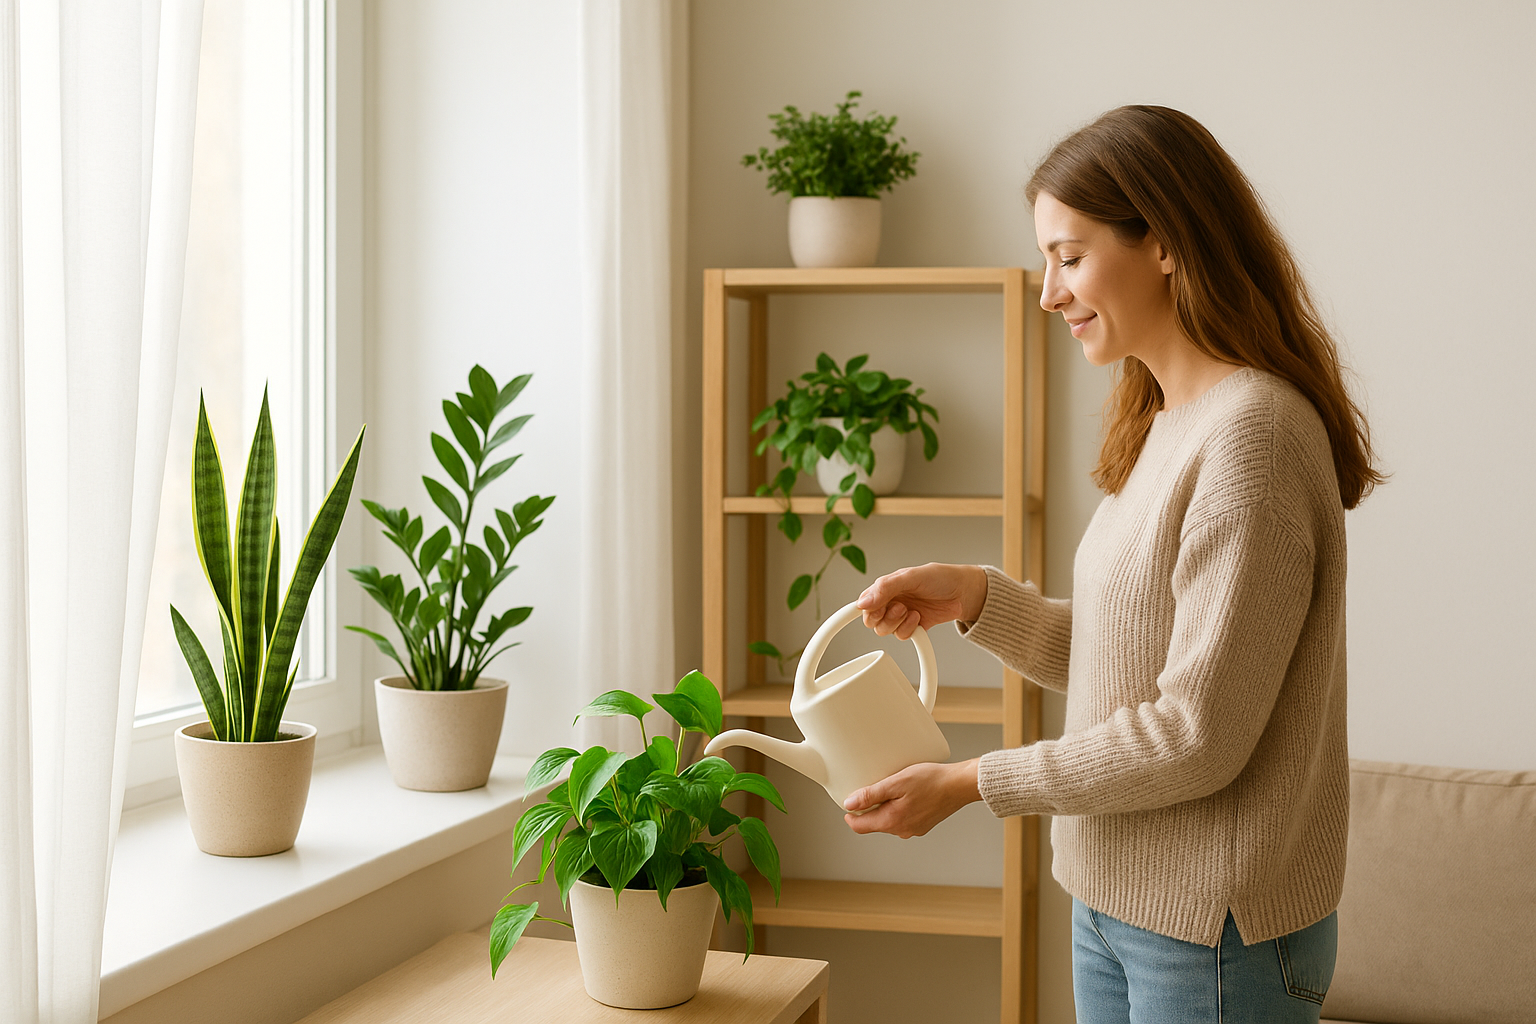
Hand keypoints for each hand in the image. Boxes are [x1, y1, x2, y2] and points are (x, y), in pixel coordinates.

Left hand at [842, 759, 981, 838]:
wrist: (960, 785)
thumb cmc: (930, 780)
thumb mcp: (896, 782)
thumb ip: (871, 794)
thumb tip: (849, 804)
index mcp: (892, 821)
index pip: (860, 826)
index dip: (850, 816)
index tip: (848, 804)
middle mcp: (902, 830)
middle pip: (875, 823)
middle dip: (868, 809)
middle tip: (869, 788)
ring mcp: (914, 829)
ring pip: (889, 821)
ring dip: (885, 808)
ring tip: (889, 788)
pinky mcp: (924, 824)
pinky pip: (903, 818)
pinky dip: (899, 808)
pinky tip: (906, 794)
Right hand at [855, 563, 986, 639]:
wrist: (964, 592)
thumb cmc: (941, 578)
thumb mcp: (911, 576)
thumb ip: (886, 587)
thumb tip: (863, 602)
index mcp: (886, 588)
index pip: (864, 603)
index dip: (866, 609)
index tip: (873, 609)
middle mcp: (891, 602)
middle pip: (872, 620)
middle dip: (883, 617)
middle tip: (899, 607)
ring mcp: (902, 616)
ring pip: (885, 631)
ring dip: (897, 623)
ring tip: (911, 611)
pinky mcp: (914, 627)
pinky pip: (902, 636)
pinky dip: (909, 629)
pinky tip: (919, 618)